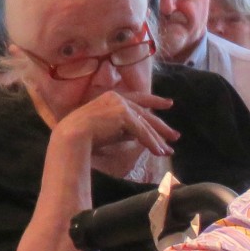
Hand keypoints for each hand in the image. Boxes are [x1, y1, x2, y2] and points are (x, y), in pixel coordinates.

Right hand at [52, 90, 177, 180]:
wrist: (73, 135)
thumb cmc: (85, 135)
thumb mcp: (110, 130)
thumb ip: (125, 129)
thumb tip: (141, 135)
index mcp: (113, 98)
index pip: (140, 98)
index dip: (155, 101)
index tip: (169, 103)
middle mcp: (118, 98)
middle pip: (146, 113)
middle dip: (162, 127)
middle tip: (176, 136)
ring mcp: (120, 104)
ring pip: (145, 124)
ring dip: (157, 139)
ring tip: (168, 151)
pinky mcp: (123, 115)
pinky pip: (141, 131)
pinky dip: (151, 143)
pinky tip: (158, 152)